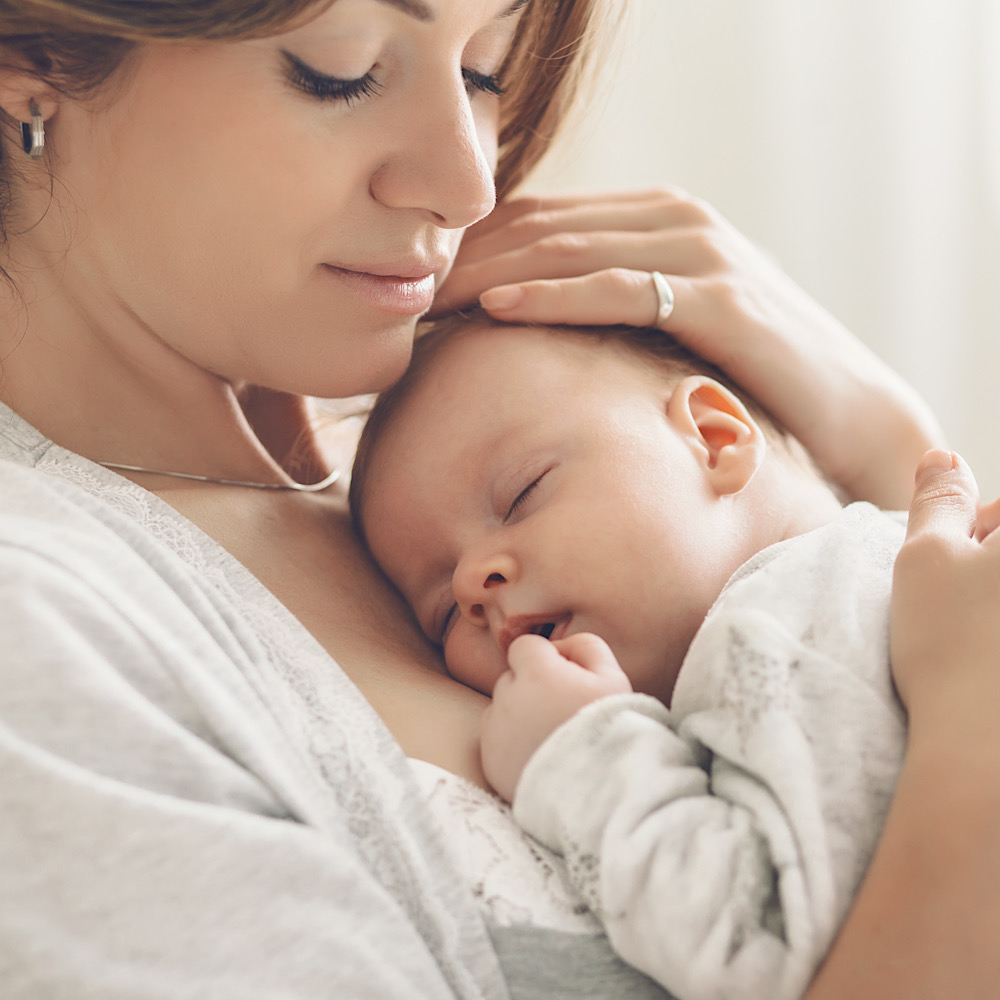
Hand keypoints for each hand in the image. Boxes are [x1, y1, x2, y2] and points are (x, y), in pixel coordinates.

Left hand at [435, 188, 942, 506]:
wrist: (847, 410)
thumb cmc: (749, 376)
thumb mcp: (669, 328)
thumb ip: (612, 306)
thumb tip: (527, 325)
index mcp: (655, 220)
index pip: (540, 220)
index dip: (470, 245)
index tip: (413, 280)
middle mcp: (673, 220)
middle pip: (541, 228)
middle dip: (463, 256)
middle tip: (399, 287)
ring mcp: (699, 251)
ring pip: (568, 250)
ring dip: (488, 271)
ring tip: (424, 297)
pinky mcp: (719, 295)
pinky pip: (617, 288)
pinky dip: (551, 294)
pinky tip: (495, 306)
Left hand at [479, 632, 631, 801]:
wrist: (598, 794)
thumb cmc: (610, 730)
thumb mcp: (613, 677)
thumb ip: (585, 646)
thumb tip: (561, 645)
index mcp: (535, 673)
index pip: (524, 646)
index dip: (546, 658)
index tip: (565, 678)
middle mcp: (507, 698)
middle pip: (512, 678)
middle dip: (532, 687)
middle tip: (562, 712)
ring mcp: (495, 732)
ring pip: (501, 709)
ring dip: (519, 715)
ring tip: (552, 737)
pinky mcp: (490, 762)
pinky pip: (495, 740)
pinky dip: (511, 744)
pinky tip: (540, 756)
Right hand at [890, 450, 999, 721]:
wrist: (986, 755)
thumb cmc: (953, 646)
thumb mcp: (925, 556)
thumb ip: (937, 498)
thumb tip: (943, 455)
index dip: (966, 532)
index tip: (944, 570)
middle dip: (990, 570)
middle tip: (956, 609)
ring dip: (997, 609)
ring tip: (981, 646)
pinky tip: (994, 672)